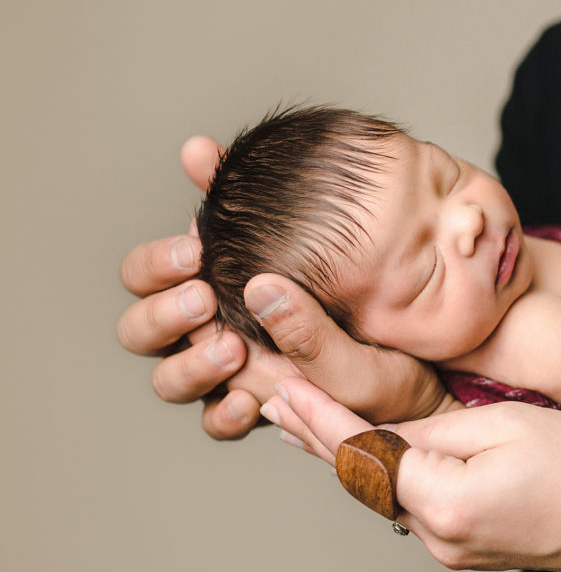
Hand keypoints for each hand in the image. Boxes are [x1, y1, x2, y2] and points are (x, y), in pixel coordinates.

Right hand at [117, 137, 448, 439]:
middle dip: (164, 315)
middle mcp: (203, 328)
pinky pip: (217, 422)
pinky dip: (225, 413)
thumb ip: (244, 203)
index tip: (194, 251)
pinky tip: (251, 401)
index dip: (154, 266)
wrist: (407, 348)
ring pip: (169, 380)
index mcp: (202, 281)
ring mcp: (225, 372)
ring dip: (191, 364)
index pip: (145, 276)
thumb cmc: (343, 286)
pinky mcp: (253, 408)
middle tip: (204, 300)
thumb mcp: (304, 240)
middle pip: (141, 330)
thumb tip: (196, 149)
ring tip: (232, 349)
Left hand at [262, 376, 560, 571]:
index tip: (281, 387)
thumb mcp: (509, 424)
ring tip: (301, 422)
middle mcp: (437, 534)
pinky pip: (410, 503)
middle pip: (360, 478)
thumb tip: (391, 430)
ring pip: (382, 491)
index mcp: (444, 500)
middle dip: (314, 436)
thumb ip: (437, 428)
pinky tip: (368, 453)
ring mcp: (452, 547)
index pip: (361, 451)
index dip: (317, 415)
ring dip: (343, 453)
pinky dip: (381, 471)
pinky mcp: (468, 545)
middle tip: (270, 402)